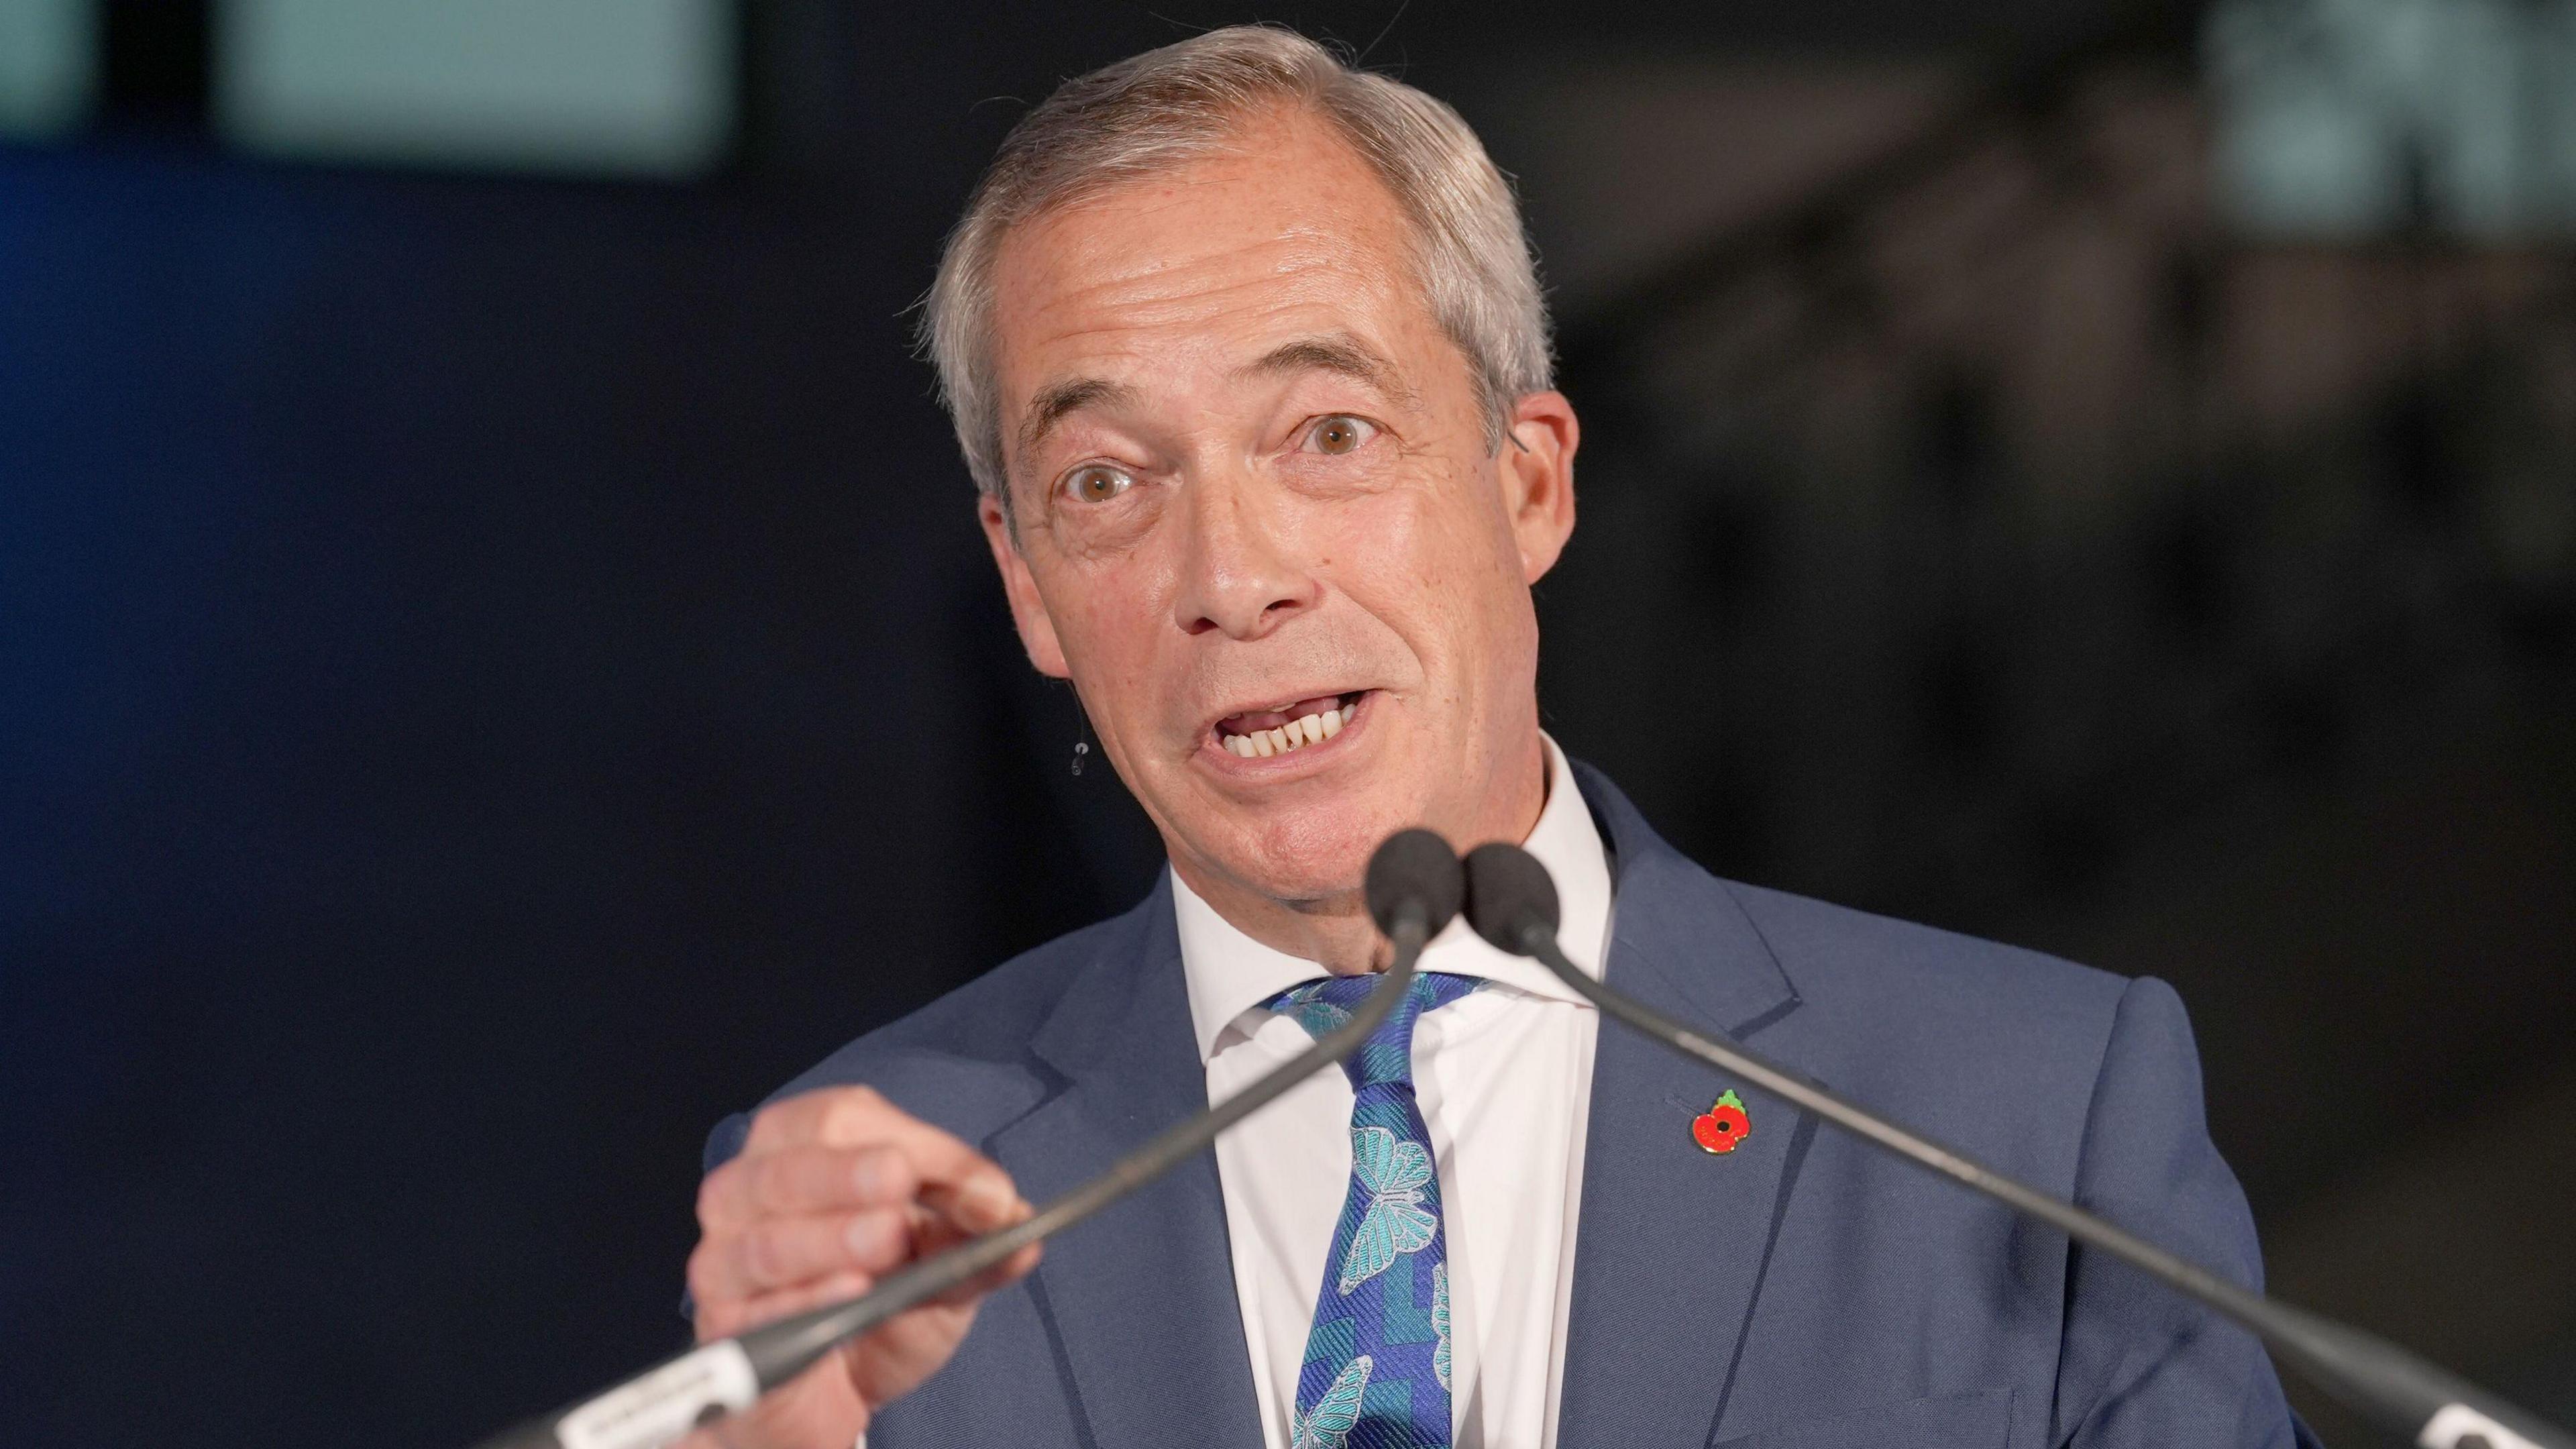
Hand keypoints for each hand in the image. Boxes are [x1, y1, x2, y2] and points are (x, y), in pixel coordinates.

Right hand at [679, 1086, 1040, 1447]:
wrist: (828, 1389)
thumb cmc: (874, 1300)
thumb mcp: (940, 1263)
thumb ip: (977, 1240)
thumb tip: (1021, 1222)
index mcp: (799, 1147)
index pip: (843, 1119)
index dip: (919, 1147)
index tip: (982, 1189)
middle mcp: (746, 1194)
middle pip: (788, 1167)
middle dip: (849, 1176)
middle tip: (900, 1185)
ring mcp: (724, 1263)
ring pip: (765, 1241)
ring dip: (828, 1239)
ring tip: (884, 1243)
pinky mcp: (722, 1331)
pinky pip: (754, 1314)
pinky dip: (804, 1303)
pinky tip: (847, 1297)